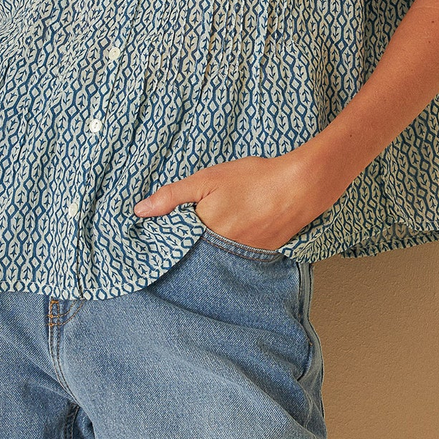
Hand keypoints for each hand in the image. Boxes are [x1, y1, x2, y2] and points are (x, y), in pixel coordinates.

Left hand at [132, 149, 335, 251]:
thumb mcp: (207, 180)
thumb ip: (172, 196)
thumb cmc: (253, 179)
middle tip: (192, 228)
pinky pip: (235, 259)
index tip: (158, 233)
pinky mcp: (258, 258)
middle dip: (187, 245)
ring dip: (209, 248)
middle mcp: (218, 251)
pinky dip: (230, 249)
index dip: (166, 236)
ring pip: (213, 257)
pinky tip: (238, 231)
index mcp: (202, 231)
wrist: (299, 187)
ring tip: (219, 228)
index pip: (173, 243)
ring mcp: (240, 257)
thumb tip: (139, 212)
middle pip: (192, 254)